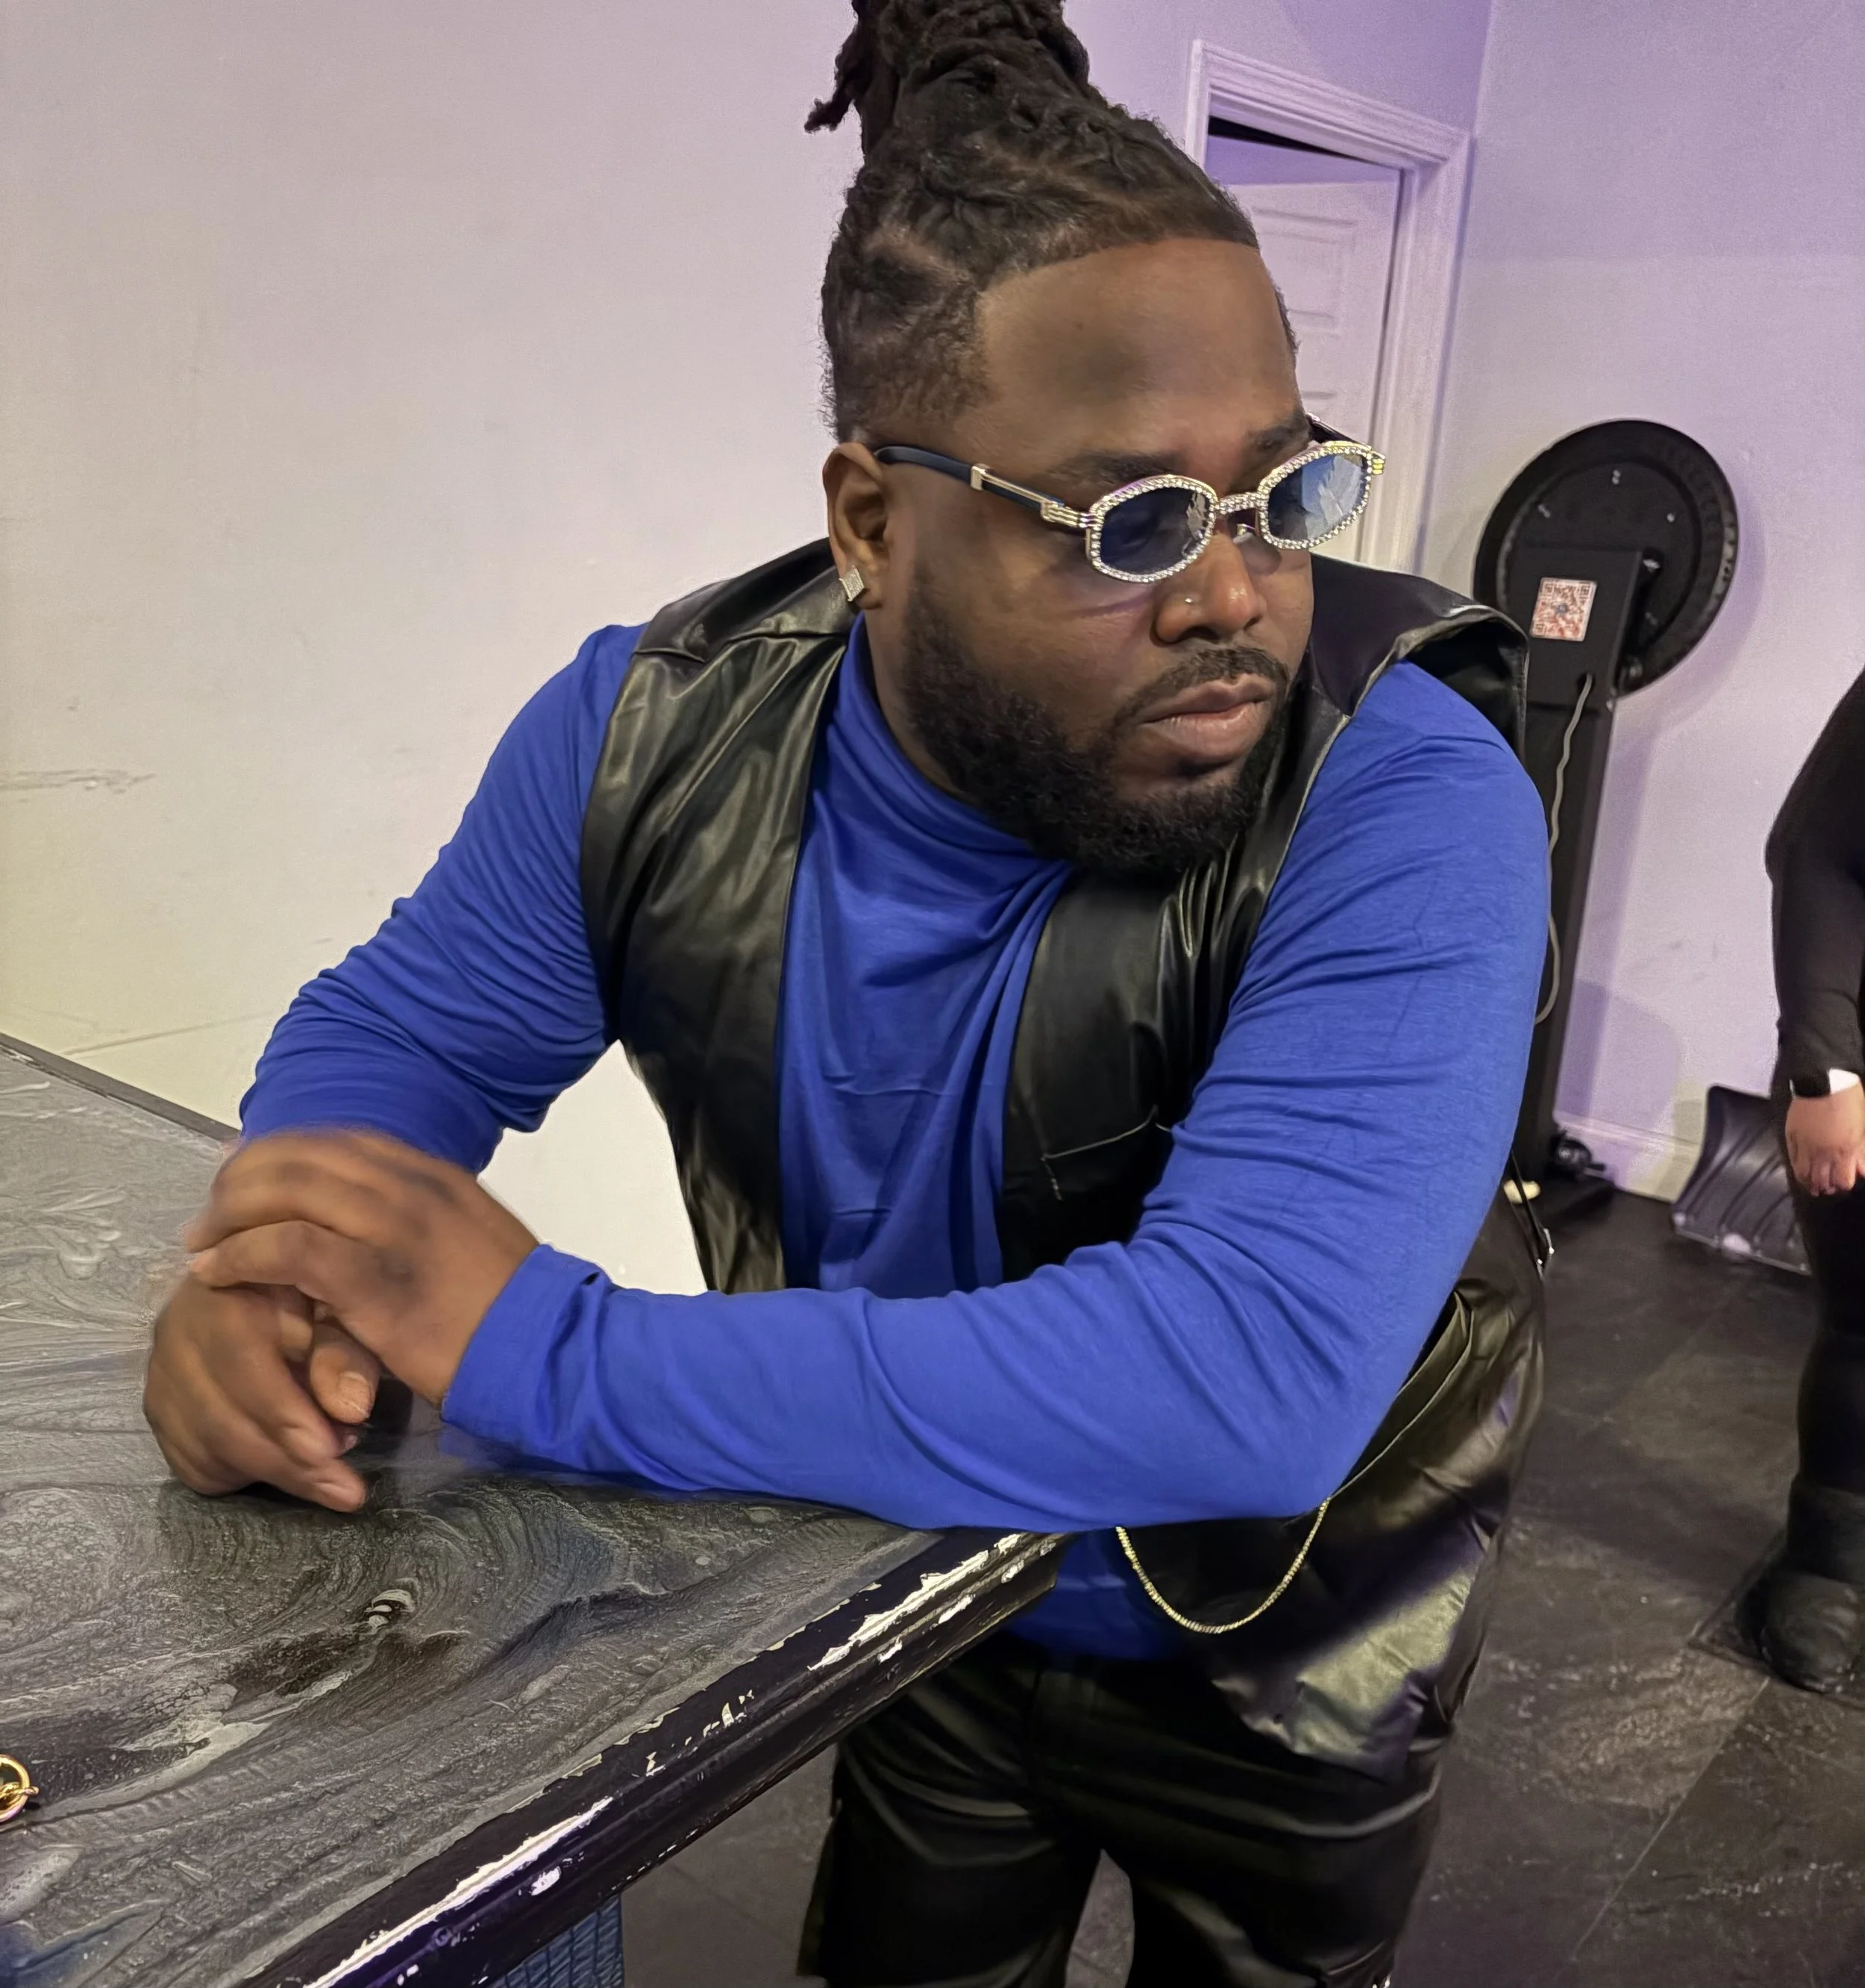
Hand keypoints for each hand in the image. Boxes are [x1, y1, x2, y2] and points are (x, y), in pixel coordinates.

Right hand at [145, 1275, 381, 1509]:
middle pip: (222, 1419)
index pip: (243, 1364)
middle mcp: (178, 1333)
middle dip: (289, 1464)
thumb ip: (345, 1351)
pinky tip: (281, 1467)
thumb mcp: (339, 1305)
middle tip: (346, 1491)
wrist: (253, 1284)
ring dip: (270, 1474)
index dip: (286, 1415)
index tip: (332, 1453)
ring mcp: (160, 1373)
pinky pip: (190, 1463)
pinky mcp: (157, 1408)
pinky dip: (238, 1475)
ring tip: (327, 1475)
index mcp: (224, 1293)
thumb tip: (350, 1409)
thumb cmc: (309, 1292)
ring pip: (206, 1447)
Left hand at [183, 1131, 536, 1404]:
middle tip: (211, 1212)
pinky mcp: (375, 1280)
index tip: (244, 1173)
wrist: (551, 1349)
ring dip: (230, 1214)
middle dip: (242, 1177)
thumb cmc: (513, 1310)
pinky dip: (241, 1256)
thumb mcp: (474, 1240)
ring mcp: (394, 1229)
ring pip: (286, 1191)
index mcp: (437, 1176)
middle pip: (303, 1156)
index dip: (280, 1152)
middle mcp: (412, 1187)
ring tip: (203, 1244)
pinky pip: (287, 1248)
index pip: (340, 1141)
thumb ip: (429, 1221)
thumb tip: (385, 1224)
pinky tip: (218, 1275)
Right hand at [1787, 1087, 1864, 1195]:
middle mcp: (1824, 1152)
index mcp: (1845, 1150)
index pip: (1844, 1180)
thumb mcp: (1861, 1128)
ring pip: (1806, 1174)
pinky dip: (1798, 1170)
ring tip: (1813, 1187)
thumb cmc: (1848, 1101)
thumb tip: (1861, 1170)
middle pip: (1823, 1181)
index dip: (1844, 1184)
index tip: (1844, 1182)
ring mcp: (1806, 1145)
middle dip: (1827, 1187)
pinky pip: (1793, 1160)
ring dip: (1811, 1183)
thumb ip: (1860, 1152)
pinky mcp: (1792, 1137)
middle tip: (1828, 1188)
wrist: (1823, 1081)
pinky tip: (1801, 1174)